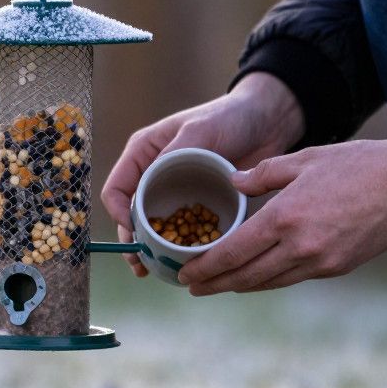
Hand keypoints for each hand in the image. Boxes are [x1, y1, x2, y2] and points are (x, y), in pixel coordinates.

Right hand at [101, 73, 303, 275]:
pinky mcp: (196, 205)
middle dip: (132, 241)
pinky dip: (180, 247)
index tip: (134, 232)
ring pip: (154, 227)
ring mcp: (174, 193)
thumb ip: (174, 153)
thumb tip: (151, 181)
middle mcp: (153, 176)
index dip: (119, 214)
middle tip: (139, 263)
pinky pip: (182, 230)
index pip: (117, 188)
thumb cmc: (230, 116)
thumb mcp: (199, 130)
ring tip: (153, 271)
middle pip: (131, 215)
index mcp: (144, 154)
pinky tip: (184, 263)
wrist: (268, 122)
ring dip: (152, 250)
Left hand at [177, 139, 386, 294]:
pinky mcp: (336, 268)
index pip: (232, 253)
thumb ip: (262, 174)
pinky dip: (268, 280)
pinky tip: (255, 277)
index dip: (205, 268)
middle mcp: (298, 247)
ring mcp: (319, 262)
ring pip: (267, 282)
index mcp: (283, 218)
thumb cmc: (355, 165)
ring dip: (239, 286)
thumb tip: (232, 183)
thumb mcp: (303, 160)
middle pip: (244, 276)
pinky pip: (292, 278)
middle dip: (214, 285)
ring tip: (217, 286)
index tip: (185, 274)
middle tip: (192, 288)